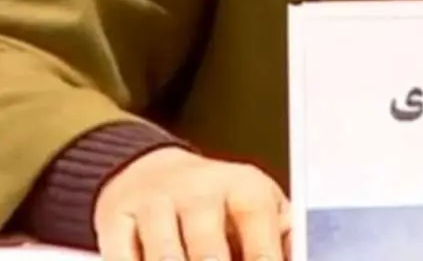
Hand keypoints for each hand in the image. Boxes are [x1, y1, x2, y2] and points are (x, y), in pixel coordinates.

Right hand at [93, 147, 289, 260]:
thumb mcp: (260, 210)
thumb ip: (283, 245)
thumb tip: (306, 260)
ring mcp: (155, 203)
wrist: (154, 171)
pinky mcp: (115, 219)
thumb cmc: (220, 204)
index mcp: (246, 190)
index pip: (261, 247)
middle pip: (208, 257)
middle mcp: (200, 191)